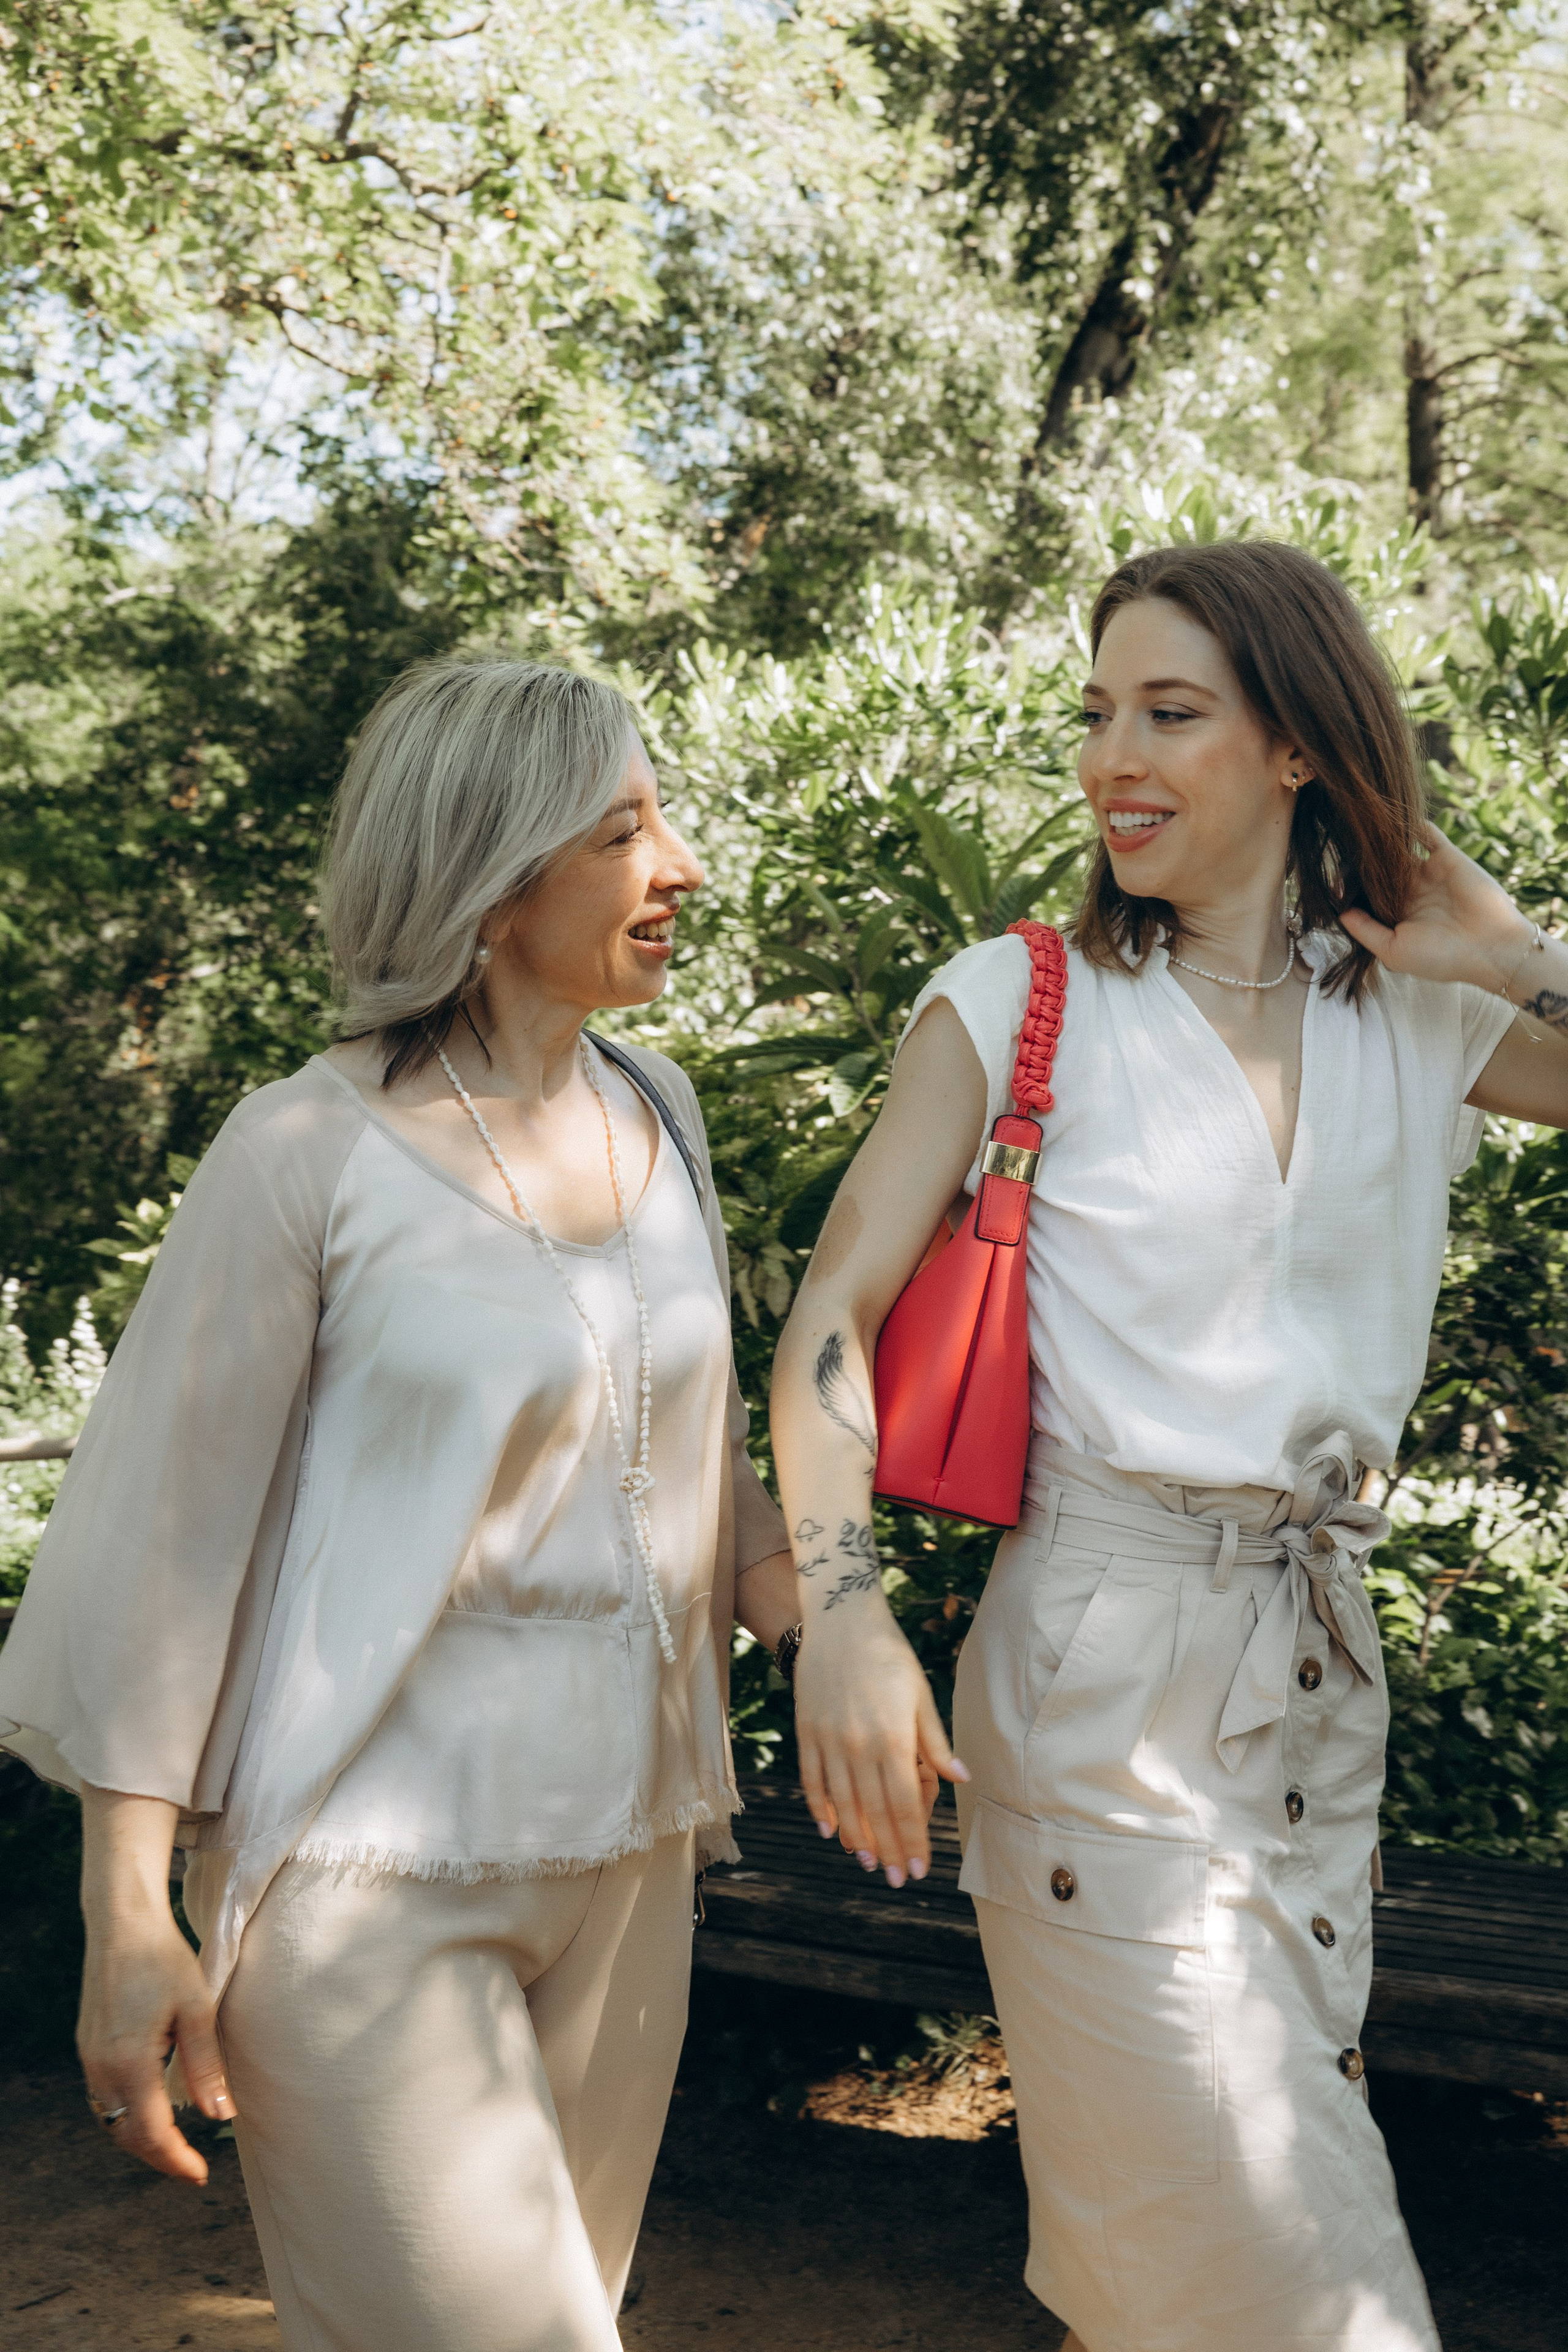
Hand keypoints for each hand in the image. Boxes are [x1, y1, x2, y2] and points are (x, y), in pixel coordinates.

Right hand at [77, 1910, 233, 2182]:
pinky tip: (150, 2110)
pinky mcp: (89, 2046)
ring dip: (141, 2138)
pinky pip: (105, 2097)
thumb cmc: (164, 1960)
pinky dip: (127, 2114)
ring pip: (112, 2119)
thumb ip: (206, 2067)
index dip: (175, 2160)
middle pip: (127, 2134)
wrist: (122, 1923)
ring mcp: (90, 2058)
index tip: (199, 2175)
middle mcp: (102, 2068)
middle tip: (191, 2167)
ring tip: (175, 2146)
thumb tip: (220, 2115)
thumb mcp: (197, 2010)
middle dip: (159, 2157)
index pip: (151, 2133)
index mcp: (130, 2062)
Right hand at [793, 1607, 968, 1889]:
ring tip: (866, 1863)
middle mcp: (857, 1744)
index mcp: (892, 1737)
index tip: (919, 1869)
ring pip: (841, 1802)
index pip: (903, 1804)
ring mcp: (827, 1739)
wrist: (841, 1619)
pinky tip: (828, 1829)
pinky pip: (811, 1779)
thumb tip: (959, 1778)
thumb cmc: (890, 1654)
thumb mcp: (921, 1695)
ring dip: (854, 1837)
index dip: (912, 1840)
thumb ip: (935, 1742)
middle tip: (895, 1879)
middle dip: (887, 1850)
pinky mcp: (806, 1731)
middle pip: (873, 1811)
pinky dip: (819, 1807)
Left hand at [1340, 821, 1531, 991]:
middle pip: (1378, 868)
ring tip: (1360, 826)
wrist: (1490, 947)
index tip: (1331, 878)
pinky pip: (1427, 834)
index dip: (1348, 885)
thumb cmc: (1440, 958)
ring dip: (1382, 839)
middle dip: (1360, 858)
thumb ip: (1365, 930)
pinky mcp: (1447, 857)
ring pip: (1398, 848)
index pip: (1365, 893)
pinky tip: (1391, 818)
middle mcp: (1410, 891)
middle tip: (1338, 844)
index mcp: (1396, 914)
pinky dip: (1411, 824)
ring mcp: (1428, 872)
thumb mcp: (1393, 951)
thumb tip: (1339, 911)